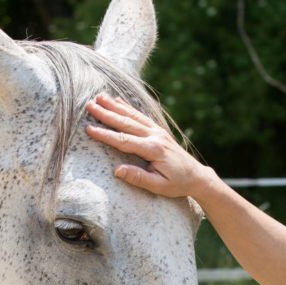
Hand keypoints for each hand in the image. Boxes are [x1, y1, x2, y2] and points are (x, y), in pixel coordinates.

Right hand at [85, 94, 218, 198]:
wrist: (196, 175)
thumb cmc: (177, 183)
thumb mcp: (158, 186)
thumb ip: (138, 178)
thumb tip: (117, 170)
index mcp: (153, 149)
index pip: (124, 140)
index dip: (106, 135)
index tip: (89, 129)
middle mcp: (155, 136)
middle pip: (126, 123)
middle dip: (107, 113)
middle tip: (89, 105)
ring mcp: (157, 131)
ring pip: (133, 116)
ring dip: (115, 106)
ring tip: (99, 97)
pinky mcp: (158, 130)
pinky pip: (140, 116)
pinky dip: (128, 107)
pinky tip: (117, 100)